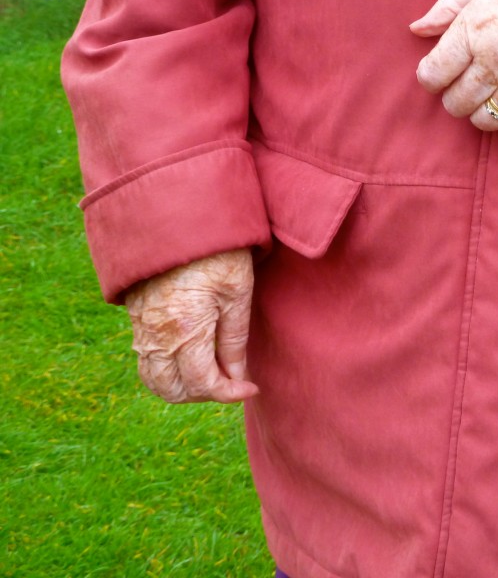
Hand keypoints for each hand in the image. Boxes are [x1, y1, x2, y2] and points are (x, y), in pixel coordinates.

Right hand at [125, 249, 258, 403]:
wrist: (177, 213)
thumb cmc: (217, 250)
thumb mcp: (237, 293)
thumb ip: (235, 340)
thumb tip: (238, 377)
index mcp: (186, 330)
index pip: (202, 384)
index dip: (229, 394)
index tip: (250, 388)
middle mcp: (156, 335)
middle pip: (171, 390)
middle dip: (202, 395)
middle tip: (231, 382)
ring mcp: (141, 326)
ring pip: (153, 377)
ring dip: (181, 385)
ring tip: (213, 371)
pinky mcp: (135, 314)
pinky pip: (145, 357)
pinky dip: (167, 368)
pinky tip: (193, 355)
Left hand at [410, 0, 497, 135]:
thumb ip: (451, 4)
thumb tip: (417, 29)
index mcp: (475, 28)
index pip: (432, 75)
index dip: (431, 74)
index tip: (441, 68)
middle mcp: (496, 61)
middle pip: (454, 103)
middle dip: (454, 94)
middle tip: (467, 79)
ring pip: (482, 121)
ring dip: (480, 110)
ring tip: (491, 91)